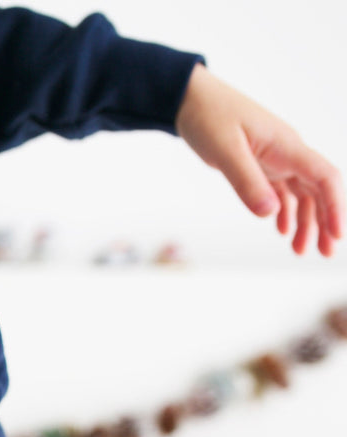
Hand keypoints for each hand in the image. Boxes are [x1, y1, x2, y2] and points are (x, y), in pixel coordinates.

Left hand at [176, 64, 344, 256]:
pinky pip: (281, 190)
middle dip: (326, 221)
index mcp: (286, 146)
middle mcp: (287, 152)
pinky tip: (281, 230)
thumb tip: (270, 213)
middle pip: (318, 189)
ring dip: (305, 221)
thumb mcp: (224, 151)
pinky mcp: (260, 163)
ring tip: (300, 250)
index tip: (337, 234)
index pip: (324, 177)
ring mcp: (275, 158)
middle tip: (325, 254)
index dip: (335, 206)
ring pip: (301, 193)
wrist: (190, 99)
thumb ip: (246, 182)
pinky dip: (285, 211)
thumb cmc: (208, 117)